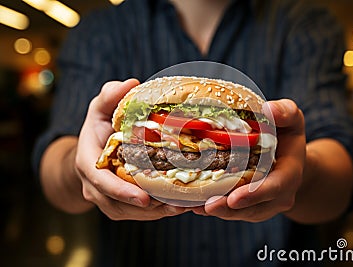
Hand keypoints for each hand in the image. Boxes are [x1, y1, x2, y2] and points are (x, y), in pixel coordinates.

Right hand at [75, 79, 186, 219]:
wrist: (90, 148)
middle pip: (117, 204)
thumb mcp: (100, 107)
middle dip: (146, 208)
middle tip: (175, 206)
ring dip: (154, 214)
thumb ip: (111, 96)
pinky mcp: (117, 203)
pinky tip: (177, 206)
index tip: (144, 197)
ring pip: (128, 212)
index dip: (121, 191)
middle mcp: (93, 185)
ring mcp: (105, 197)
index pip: (101, 181)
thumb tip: (131, 84)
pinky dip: (155, 212)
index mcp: (89, 162)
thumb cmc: (98, 125)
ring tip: (182, 207)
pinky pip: (135, 213)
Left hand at [192, 99, 305, 221]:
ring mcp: (264, 204)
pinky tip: (194, 205)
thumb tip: (268, 109)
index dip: (255, 194)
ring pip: (240, 213)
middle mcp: (278, 195)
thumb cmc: (288, 135)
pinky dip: (214, 209)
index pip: (274, 187)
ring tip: (195, 207)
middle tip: (207, 206)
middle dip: (229, 208)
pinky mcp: (250, 207)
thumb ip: (285, 112)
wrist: (291, 159)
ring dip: (218, 211)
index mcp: (289, 174)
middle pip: (253, 207)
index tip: (234, 198)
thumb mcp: (292, 119)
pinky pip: (233, 211)